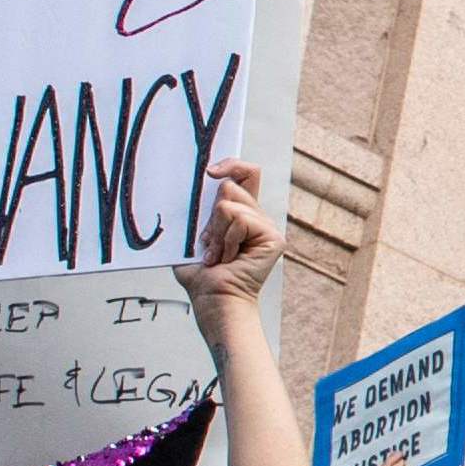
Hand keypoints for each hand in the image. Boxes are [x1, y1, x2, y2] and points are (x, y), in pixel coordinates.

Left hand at [175, 159, 278, 325]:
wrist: (214, 301)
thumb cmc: (201, 277)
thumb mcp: (193, 238)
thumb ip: (199, 214)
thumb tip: (192, 188)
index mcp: (240, 214)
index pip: (245, 174)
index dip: (232, 164)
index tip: (210, 172)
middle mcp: (256, 217)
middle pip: (233, 184)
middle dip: (211, 214)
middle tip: (209, 243)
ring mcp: (266, 227)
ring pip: (229, 204)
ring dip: (216, 232)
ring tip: (218, 256)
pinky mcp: (273, 237)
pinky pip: (239, 220)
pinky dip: (226, 240)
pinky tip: (229, 258)